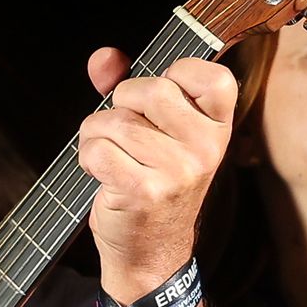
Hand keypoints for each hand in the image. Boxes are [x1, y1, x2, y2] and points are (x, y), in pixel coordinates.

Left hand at [74, 51, 234, 298]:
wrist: (151, 250)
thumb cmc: (152, 179)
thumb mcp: (154, 129)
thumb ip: (126, 85)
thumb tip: (102, 57)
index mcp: (218, 129)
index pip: (214, 77)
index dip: (177, 74)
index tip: (161, 99)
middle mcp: (206, 149)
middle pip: (152, 89)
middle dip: (121, 104)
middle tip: (125, 132)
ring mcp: (178, 172)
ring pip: (115, 120)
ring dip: (96, 135)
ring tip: (111, 156)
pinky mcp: (143, 191)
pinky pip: (97, 149)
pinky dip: (87, 156)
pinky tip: (102, 173)